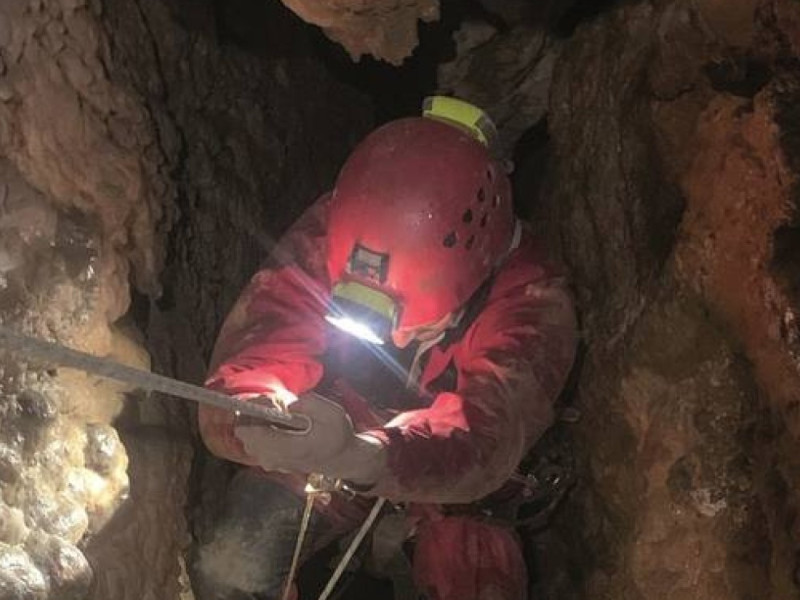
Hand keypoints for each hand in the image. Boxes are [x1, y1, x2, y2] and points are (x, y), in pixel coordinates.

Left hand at [234, 393, 385, 485]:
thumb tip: (288, 405)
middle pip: (243, 432)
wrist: (343, 459)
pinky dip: (261, 429)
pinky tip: (280, 422)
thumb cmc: (338, 436)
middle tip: (275, 404)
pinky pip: (255, 442)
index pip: (248, 431)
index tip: (270, 402)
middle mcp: (272, 458)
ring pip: (247, 437)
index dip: (253, 411)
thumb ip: (310, 404)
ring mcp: (271, 461)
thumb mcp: (333, 414)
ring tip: (279, 413)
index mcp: (285, 448)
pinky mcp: (272, 460)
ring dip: (257, 421)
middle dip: (254, 413)